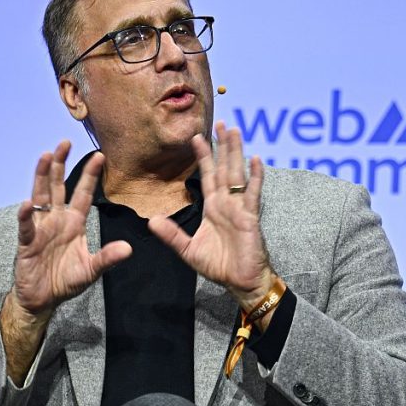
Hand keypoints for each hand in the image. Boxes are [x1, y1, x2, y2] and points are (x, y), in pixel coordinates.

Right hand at [12, 141, 132, 318]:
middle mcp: (57, 220)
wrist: (43, 299)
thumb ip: (107, 259)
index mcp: (74, 223)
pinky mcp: (27, 243)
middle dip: (60, 164)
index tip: (99, 155)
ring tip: (45, 156)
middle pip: (58, 186)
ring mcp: (40, 229)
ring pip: (40, 197)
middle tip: (65, 143)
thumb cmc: (66, 280)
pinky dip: (27, 216)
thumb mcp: (91, 270)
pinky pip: (26, 227)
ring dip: (42, 177)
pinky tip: (28, 204)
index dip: (89, 175)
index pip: (83, 194)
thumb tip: (128, 249)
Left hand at [149, 122, 273, 310]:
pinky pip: (252, 194)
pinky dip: (255, 177)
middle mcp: (227, 203)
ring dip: (236, 152)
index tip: (197, 138)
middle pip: (224, 168)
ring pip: (237, 174)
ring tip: (235, 131)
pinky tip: (255, 160)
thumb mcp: (188, 250)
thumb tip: (151, 220)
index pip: (207, 176)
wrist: (239, 282)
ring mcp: (240, 208)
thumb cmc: (219, 266)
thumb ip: (171, 235)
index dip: (203, 157)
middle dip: (222, 146)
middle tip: (222, 123)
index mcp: (213, 208)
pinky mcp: (250, 217)